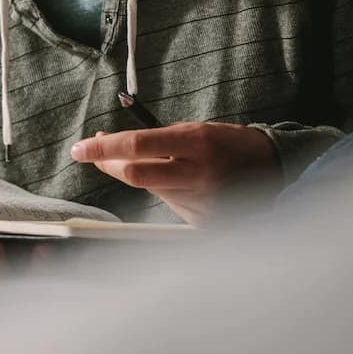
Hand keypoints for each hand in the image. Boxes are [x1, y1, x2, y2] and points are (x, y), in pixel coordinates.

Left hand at [69, 122, 279, 224]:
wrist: (274, 169)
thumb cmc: (227, 144)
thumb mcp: (193, 130)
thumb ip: (152, 139)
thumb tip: (106, 141)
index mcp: (196, 143)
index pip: (136, 146)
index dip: (102, 148)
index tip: (78, 148)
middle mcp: (199, 174)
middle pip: (134, 175)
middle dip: (106, 164)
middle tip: (92, 154)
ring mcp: (203, 202)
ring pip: (150, 191)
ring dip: (141, 177)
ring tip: (162, 164)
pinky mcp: (205, 223)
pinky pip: (169, 207)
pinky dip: (166, 193)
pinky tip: (185, 184)